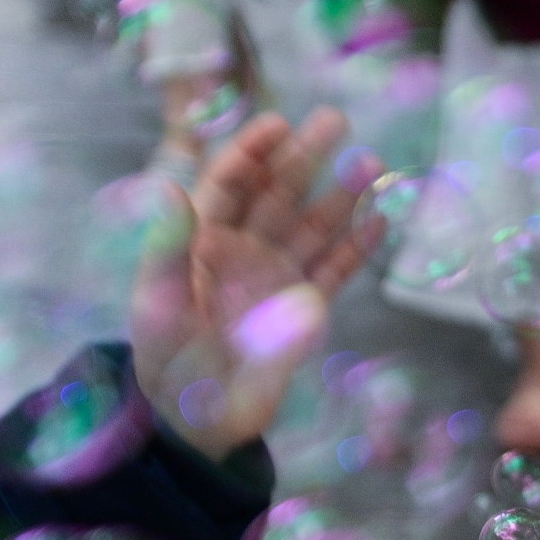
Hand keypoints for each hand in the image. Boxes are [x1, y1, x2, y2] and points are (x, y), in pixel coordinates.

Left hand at [131, 109, 377, 458]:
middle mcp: (243, 250)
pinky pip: (336, 270)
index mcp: (202, 241)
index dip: (253, 152)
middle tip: (336, 120)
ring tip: (373, 163)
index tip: (278, 123)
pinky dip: (358, 247)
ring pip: (314, 226)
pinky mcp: (305, 310)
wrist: (198, 418)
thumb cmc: (167, 360)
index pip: (230, 184)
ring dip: (342, 195)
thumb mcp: (158, 305)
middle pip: (279, 194)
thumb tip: (168, 188)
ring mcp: (277, 277)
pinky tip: (381, 221)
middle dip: (307, 156)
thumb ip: (167, 248)